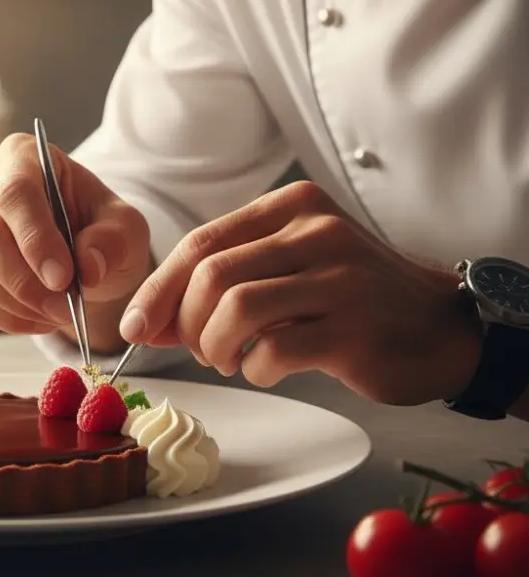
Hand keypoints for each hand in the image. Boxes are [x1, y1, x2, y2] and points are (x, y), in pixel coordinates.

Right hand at [0, 133, 152, 351]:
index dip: (35, 238)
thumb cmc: (101, 229)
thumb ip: (112, 241)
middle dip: (23, 280)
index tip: (63, 278)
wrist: (84, 254)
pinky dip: (9, 317)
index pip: (16, 193)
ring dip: (17, 303)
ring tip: (59, 312)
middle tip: (64, 307)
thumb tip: (88, 266)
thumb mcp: (125, 228)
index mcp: (22, 154)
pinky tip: (40, 316)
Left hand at [119, 180, 482, 405]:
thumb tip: (150, 319)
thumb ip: (225, 280)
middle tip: (191, 348)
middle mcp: (315, 231)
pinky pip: (273, 350)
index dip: (158, 289)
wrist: (440, 326)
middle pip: (211, 274)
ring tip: (225, 360)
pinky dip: (254, 369)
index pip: (202, 242)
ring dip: (213, 347)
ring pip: (236, 309)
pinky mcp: (354, 328)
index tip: (136, 325)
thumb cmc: (349, 296)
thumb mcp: (289, 265)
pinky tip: (263, 370)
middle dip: (183, 321)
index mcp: (292, 206)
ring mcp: (339, 277)